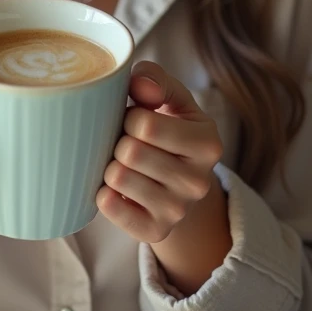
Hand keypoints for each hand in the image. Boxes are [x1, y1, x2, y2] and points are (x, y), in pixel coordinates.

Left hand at [97, 61, 222, 243]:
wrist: (177, 181)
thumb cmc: (168, 128)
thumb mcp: (171, 97)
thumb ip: (155, 78)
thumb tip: (139, 85)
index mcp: (208, 143)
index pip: (145, 125)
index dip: (130, 116)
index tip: (136, 119)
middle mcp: (199, 182)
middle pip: (130, 152)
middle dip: (118, 140)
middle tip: (127, 142)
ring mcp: (179, 211)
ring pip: (118, 178)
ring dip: (109, 164)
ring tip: (124, 162)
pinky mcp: (156, 232)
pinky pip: (111, 207)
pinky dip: (104, 193)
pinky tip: (117, 187)